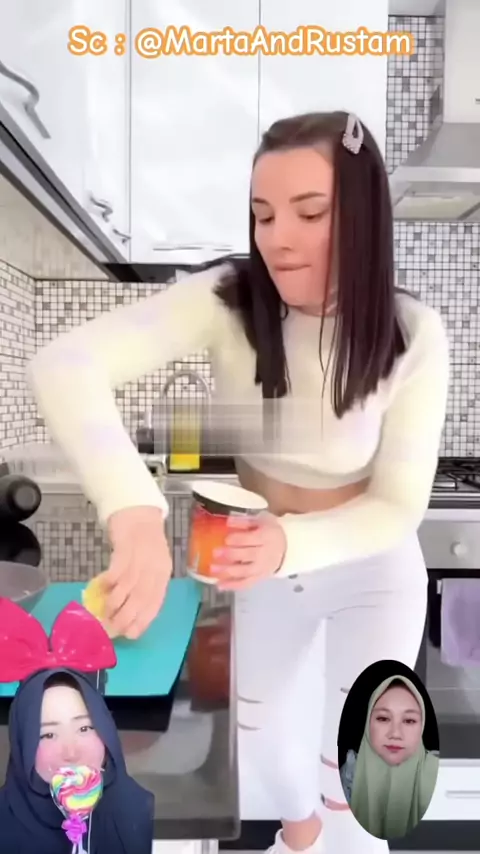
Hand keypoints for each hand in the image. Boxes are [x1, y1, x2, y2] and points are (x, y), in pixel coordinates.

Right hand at [97, 506, 171, 638]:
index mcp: (163, 573)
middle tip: (112, 630)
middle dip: (127, 618)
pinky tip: (100, 589)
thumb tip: (130, 612)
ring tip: (103, 615)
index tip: (130, 635)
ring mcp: (142, 557)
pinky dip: (109, 582)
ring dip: (116, 604)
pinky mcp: (127, 546)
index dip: (143, 621)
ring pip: (130, 587)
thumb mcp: (151, 564)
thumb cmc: (144, 541)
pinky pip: (118, 569)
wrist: (139, 511)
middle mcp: (155, 567)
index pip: (156, 602)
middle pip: (142, 598)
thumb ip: (144, 584)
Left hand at [210, 513, 286, 590]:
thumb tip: (228, 521)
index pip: (251, 539)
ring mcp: (262, 568)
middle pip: (247, 556)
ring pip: (245, 572)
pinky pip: (246, 583)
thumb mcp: (260, 520)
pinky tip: (220, 585)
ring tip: (213, 570)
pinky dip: (233, 585)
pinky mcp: (259, 578)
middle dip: (230, 555)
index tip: (226, 539)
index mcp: (266, 537)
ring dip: (228, 572)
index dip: (238, 539)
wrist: (286, 546)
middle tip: (215, 553)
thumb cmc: (269, 531)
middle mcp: (265, 554)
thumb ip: (244, 521)